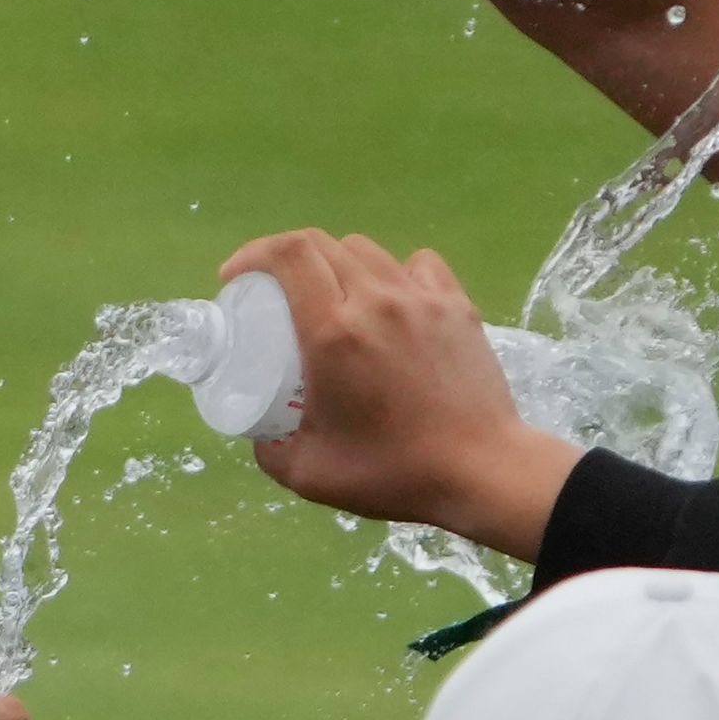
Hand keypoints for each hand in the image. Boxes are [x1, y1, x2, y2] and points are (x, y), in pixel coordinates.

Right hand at [219, 231, 578, 559]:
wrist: (483, 471)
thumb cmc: (394, 472)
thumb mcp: (309, 474)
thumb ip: (270, 450)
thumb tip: (260, 432)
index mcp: (332, 332)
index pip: (288, 256)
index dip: (253, 253)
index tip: (235, 278)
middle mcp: (375, 300)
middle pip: (322, 244)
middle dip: (285, 259)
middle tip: (275, 292)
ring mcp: (421, 298)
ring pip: (367, 250)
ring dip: (336, 263)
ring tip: (332, 296)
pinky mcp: (457, 305)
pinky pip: (417, 264)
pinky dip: (393, 272)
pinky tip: (391, 300)